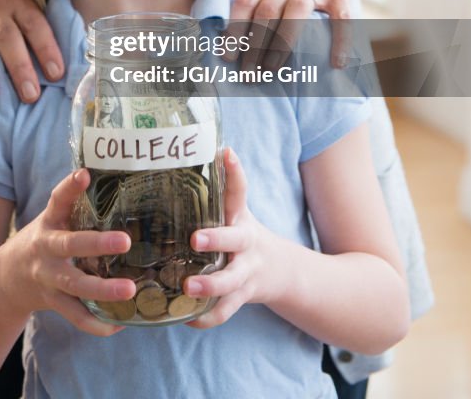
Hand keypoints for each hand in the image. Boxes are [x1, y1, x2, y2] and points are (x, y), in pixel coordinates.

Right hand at [4, 169, 134, 335]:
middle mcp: (47, 249)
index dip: (70, 187)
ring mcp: (49, 278)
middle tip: (124, 241)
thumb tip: (112, 175)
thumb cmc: (45, 238)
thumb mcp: (54, 217)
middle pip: (69, 246)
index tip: (84, 175)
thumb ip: (76, 201)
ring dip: (102, 290)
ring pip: (74, 285)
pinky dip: (97, 323)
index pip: (57, 200)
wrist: (8, 276)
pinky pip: (75, 315)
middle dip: (96, 244)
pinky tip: (120, 322)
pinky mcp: (53, 301)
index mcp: (49, 223)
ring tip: (129, 290)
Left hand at [184, 149, 277, 327]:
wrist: (282, 271)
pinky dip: (208, 316)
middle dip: (216, 239)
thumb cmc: (244, 234)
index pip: (239, 190)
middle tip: (195, 239)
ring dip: (210, 285)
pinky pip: (226, 310)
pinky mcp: (244, 295)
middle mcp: (246, 243)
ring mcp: (247, 271)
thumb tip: (197, 153)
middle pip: (235, 239)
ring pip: (231, 281)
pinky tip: (188, 317)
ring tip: (188, 287)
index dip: (234, 171)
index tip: (226, 153)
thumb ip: (219, 191)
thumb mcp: (236, 212)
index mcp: (241, 217)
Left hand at [230, 0, 367, 67]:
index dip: (233, 29)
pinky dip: (340, 40)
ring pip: (295, 13)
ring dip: (282, 43)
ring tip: (272, 69)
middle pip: (266, 12)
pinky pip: (341, 18)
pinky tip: (336, 62)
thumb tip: (236, 29)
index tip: (226, 56)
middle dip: (254, 45)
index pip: (244, 0)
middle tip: (248, 73)